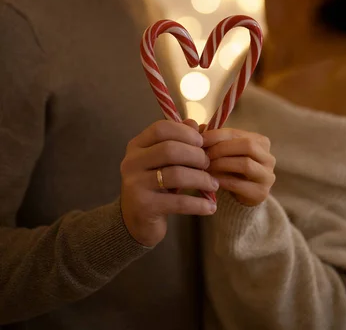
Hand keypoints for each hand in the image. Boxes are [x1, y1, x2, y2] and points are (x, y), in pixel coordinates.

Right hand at [120, 120, 217, 247]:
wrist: (136, 220)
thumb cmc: (155, 185)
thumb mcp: (164, 161)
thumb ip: (179, 141)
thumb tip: (196, 124)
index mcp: (137, 145)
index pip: (161, 129)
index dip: (185, 132)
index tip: (202, 142)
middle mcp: (132, 162)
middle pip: (170, 149)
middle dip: (196, 155)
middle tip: (208, 164)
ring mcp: (136, 184)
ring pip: (176, 174)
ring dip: (201, 179)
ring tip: (213, 185)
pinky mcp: (144, 206)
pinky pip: (178, 202)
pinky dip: (198, 204)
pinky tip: (210, 206)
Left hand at [202, 128, 275, 206]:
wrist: (241, 195)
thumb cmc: (230, 168)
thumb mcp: (223, 150)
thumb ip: (210, 138)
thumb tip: (192, 126)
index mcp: (260, 141)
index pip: (237, 133)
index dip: (217, 135)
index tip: (199, 140)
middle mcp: (269, 157)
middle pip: (247, 145)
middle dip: (222, 149)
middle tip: (203, 155)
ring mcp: (267, 176)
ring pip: (245, 164)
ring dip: (222, 164)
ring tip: (206, 167)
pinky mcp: (261, 193)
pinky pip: (239, 184)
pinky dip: (222, 180)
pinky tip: (211, 180)